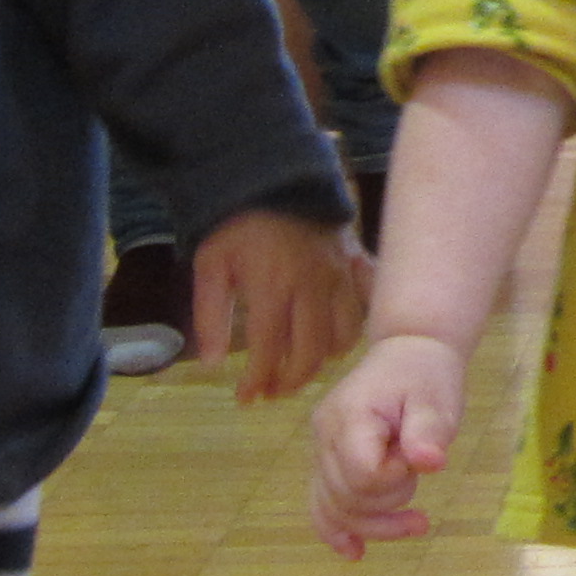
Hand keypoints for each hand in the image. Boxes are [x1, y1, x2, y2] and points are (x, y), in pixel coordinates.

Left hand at [190, 211, 370, 402]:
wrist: (275, 177)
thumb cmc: (237, 224)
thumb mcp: (210, 265)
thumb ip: (210, 315)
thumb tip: (212, 364)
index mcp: (272, 287)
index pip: (268, 350)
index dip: (257, 381)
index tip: (245, 399)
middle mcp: (312, 287)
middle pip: (310, 353)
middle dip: (290, 381)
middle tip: (272, 391)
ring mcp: (340, 277)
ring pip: (343, 337)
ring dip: (322, 360)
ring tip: (300, 367)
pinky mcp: (356, 265)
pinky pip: (365, 308)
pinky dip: (353, 330)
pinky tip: (335, 338)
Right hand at [311, 331, 467, 556]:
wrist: (408, 353)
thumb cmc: (426, 374)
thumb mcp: (437, 398)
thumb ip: (430, 431)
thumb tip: (429, 462)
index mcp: (350, 415)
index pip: (363, 474)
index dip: (395, 480)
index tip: (418, 459)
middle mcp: (324, 435)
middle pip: (347, 498)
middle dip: (391, 501)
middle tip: (419, 474)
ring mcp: (320, 450)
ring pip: (333, 509)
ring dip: (376, 523)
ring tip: (416, 520)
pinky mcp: (326, 462)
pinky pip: (321, 504)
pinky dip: (337, 530)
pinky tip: (354, 552)